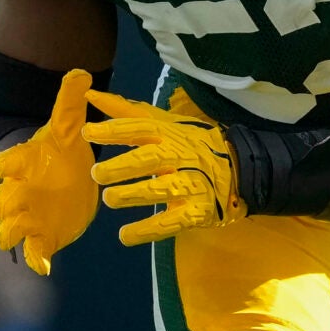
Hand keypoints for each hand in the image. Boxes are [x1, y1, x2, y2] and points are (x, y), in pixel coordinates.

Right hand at [0, 68, 96, 275]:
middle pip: (1, 201)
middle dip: (3, 204)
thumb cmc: (58, 150)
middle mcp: (20, 192)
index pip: (7, 162)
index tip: (8, 168)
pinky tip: (43, 266)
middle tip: (14, 205)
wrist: (57, 175)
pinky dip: (34, 259)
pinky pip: (32, 251)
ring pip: (8, 230)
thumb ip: (70, 101)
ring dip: (10, 234)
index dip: (6, 165)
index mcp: (24, 163)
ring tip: (17, 239)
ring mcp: (27, 216)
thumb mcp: (68, 126)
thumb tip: (80, 71)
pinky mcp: (40, 235)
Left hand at [84, 89, 245, 245]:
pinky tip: (125, 235)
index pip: (141, 128)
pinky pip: (172, 223)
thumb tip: (91, 95)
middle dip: (122, 167)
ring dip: (134, 195)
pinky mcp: (198, 212)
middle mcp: (181, 157)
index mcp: (170, 134)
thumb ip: (126, 112)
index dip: (115, 131)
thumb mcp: (164, 123)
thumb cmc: (192, 144)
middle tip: (96, 174)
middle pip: (150, 160)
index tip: (88, 133)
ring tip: (110, 199)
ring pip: (161, 190)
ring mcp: (192, 185)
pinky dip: (147, 230)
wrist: (241, 169)